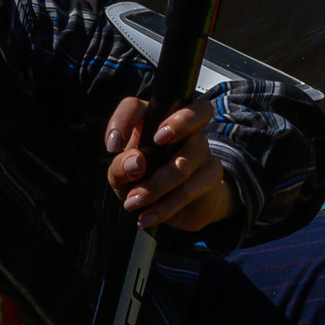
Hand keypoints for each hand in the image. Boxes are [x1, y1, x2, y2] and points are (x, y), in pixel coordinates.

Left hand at [106, 94, 235, 236]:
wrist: (171, 211)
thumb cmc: (142, 182)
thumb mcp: (122, 178)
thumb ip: (121, 167)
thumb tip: (136, 163)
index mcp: (150, 119)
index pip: (136, 107)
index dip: (124, 120)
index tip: (112, 146)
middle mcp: (182, 127)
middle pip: (198, 109)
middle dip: (180, 122)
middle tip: (158, 139)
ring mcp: (201, 148)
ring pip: (185, 162)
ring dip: (156, 186)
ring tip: (134, 203)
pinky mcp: (212, 173)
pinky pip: (191, 188)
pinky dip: (166, 206)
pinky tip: (148, 217)